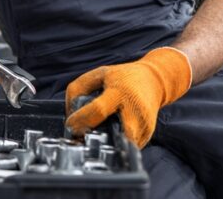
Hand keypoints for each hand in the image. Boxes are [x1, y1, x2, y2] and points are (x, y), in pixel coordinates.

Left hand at [65, 47, 192, 147]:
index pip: (98, 110)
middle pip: (118, 135)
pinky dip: (117, 145)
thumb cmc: (121, 78)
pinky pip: (128, 147)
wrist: (153, 81)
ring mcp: (144, 125)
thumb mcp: (97, 75)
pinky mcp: (147, 135)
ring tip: (95, 139)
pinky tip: (110, 137)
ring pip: (122, 146)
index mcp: (120, 92)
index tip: (70, 125)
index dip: (81, 120)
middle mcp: (134, 110)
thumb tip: (69, 118)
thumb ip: (77, 91)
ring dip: (107, 146)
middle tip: (84, 139)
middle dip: (98, 141)